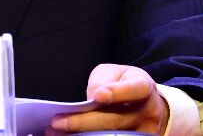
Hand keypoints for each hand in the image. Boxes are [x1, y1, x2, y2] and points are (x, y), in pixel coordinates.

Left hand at [48, 64, 168, 134]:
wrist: (147, 105)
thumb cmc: (123, 83)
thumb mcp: (115, 72)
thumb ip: (102, 81)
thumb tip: (91, 99)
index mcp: (144, 88)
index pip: (134, 89)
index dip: (116, 93)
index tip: (97, 96)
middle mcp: (147, 113)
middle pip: (115, 121)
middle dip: (83, 122)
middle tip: (57, 122)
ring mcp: (143, 134)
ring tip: (55, 133)